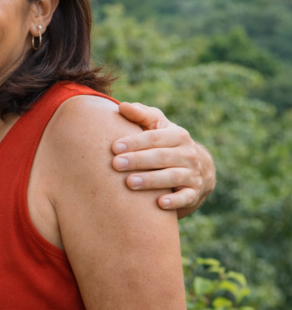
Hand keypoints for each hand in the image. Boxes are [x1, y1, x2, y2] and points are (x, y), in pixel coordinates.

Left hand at [113, 102, 215, 217]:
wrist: (195, 167)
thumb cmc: (164, 142)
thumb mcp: (156, 125)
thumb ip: (140, 115)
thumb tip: (122, 106)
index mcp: (177, 135)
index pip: (154, 137)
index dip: (134, 142)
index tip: (114, 147)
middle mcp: (187, 153)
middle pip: (161, 157)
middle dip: (138, 160)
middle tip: (116, 164)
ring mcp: (192, 173)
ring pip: (172, 177)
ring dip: (151, 180)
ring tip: (129, 183)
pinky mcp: (193, 192)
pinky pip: (185, 197)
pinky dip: (174, 201)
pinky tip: (159, 203)